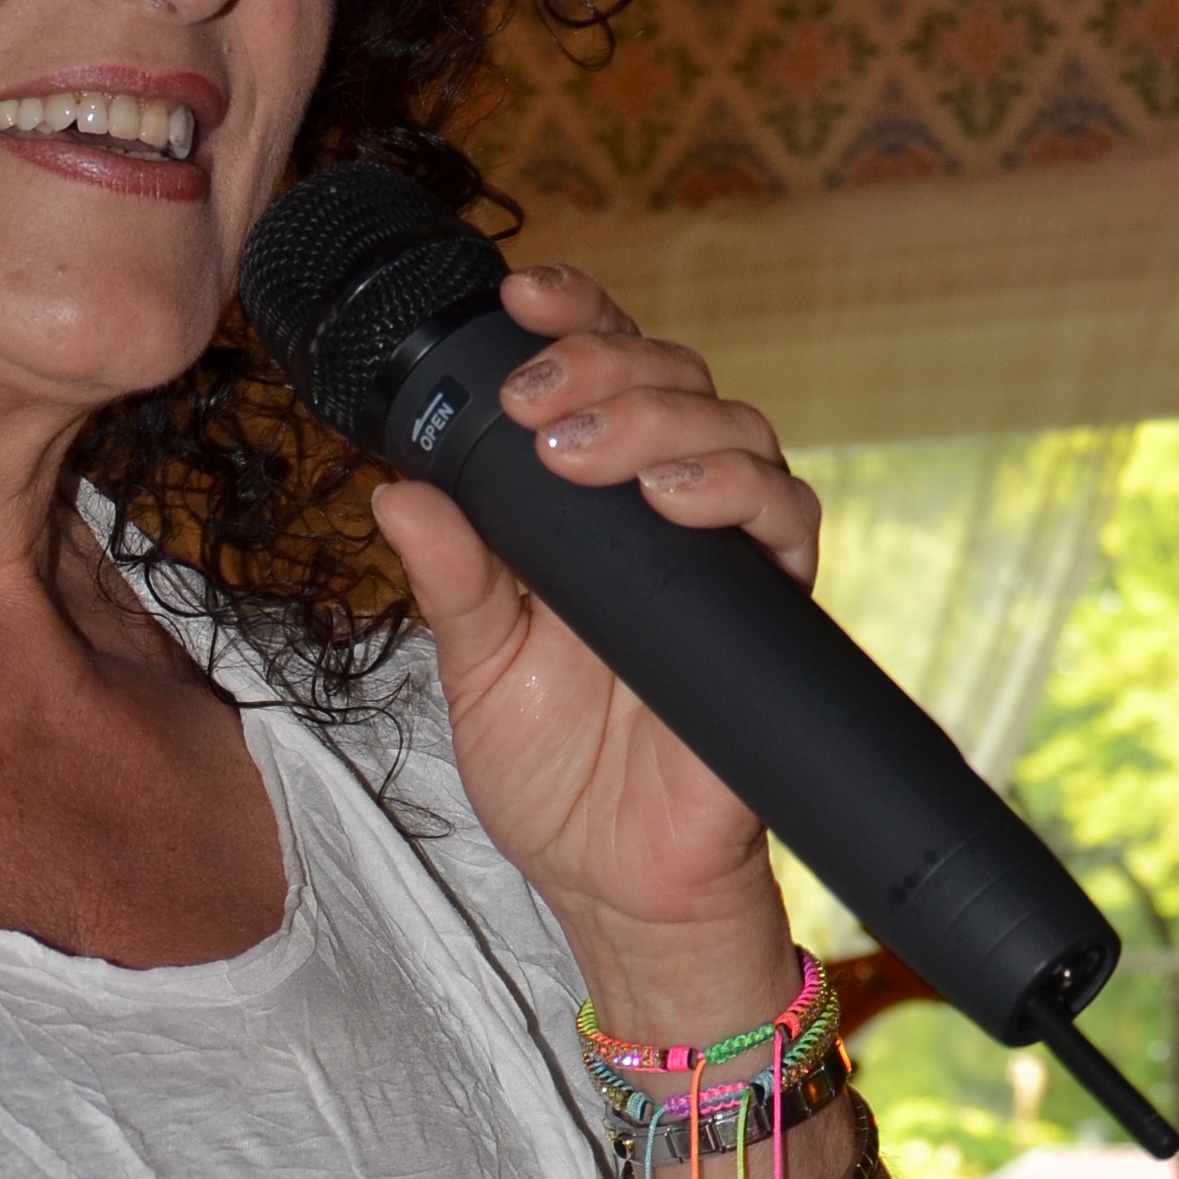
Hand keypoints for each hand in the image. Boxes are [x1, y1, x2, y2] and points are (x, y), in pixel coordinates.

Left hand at [369, 263, 821, 1035]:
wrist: (614, 881)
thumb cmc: (551, 772)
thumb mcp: (475, 667)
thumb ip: (450, 578)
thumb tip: (394, 488)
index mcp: (588, 504)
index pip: (597, 374)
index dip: (572, 317)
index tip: (518, 298)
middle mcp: (665, 509)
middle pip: (669, 377)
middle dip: (601, 363)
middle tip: (530, 398)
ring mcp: (725, 552)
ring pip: (731, 425)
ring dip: (658, 415)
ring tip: (582, 453)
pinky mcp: (772, 605)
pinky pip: (784, 517)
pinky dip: (735, 490)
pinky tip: (673, 497)